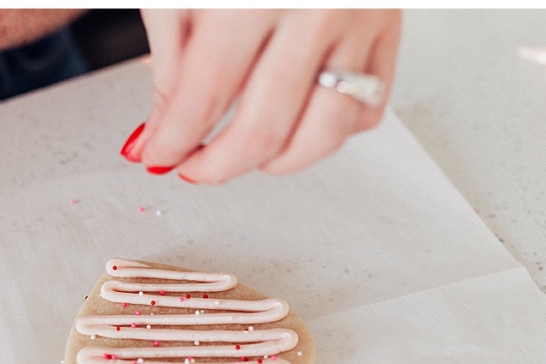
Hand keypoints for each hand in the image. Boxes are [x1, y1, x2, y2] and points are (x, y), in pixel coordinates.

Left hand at [121, 9, 401, 184]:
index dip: (174, 140)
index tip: (159, 155)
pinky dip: (331, 132)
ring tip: (246, 154)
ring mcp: (358, 21)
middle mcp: (313, 9)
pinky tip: (297, 119)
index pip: (204, 96)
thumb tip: (163, 130)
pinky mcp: (387, 29)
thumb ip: (172, 58)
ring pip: (324, 134)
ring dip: (277, 162)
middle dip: (217, 165)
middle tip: (193, 167)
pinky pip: (366, 111)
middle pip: (263, 129)